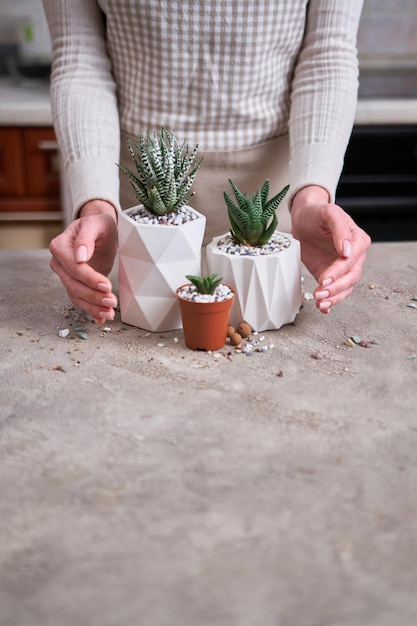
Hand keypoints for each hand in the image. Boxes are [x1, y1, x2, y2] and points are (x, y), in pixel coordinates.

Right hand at [49, 200, 118, 323]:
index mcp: (60, 246)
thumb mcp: (95, 224)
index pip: (74, 267)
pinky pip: (80, 299)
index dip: (89, 278)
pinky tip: (100, 318)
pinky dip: (91, 310)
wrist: (100, 230)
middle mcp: (59, 263)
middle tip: (112, 302)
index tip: (106, 285)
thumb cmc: (98, 224)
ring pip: (76, 296)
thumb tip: (80, 257)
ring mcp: (66, 275)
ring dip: (92, 307)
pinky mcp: (75, 283)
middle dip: (93, 296)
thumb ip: (86, 238)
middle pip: (74, 285)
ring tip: (109, 313)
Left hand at [291, 186, 370, 313]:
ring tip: (320, 302)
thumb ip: (340, 229)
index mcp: (358, 240)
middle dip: (336, 288)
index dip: (340, 271)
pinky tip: (323, 307)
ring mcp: (342, 268)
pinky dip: (330, 302)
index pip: (352, 260)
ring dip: (333, 297)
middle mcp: (354, 256)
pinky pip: (335, 291)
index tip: (325, 278)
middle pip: (350, 277)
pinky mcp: (330, 275)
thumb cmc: (317, 212)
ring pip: (344, 287)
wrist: (304, 218)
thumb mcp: (329, 213)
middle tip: (320, 292)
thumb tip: (348, 250)